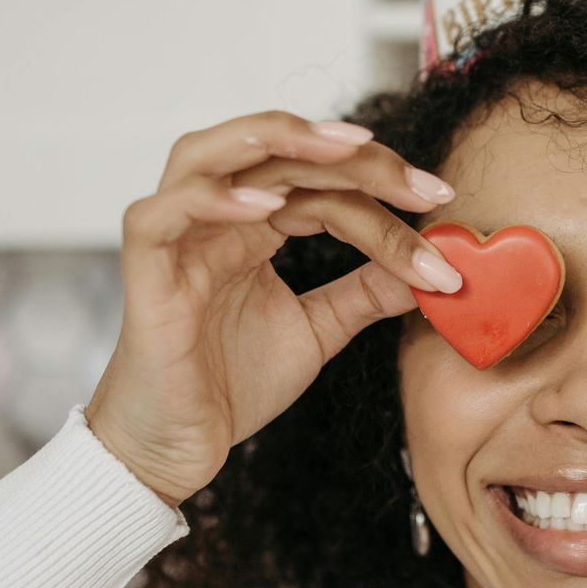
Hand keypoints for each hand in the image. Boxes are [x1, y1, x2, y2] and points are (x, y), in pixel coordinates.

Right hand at [85, 111, 462, 506]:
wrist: (178, 448)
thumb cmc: (230, 385)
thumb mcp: (317, 330)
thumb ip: (364, 293)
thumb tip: (432, 272)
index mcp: (253, 225)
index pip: (320, 179)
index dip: (382, 182)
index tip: (442, 202)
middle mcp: (213, 218)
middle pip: (277, 153)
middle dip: (353, 159)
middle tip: (418, 183)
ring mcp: (175, 239)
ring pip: (204, 153)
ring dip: (273, 139)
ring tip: (341, 149)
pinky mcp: (144, 274)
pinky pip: (160, 215)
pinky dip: (209, 201)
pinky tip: (264, 209)